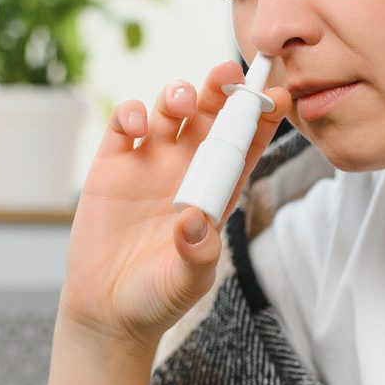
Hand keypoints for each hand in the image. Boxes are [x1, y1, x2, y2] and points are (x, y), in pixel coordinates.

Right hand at [57, 61, 293, 353]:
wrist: (107, 312)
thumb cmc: (157, 298)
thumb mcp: (187, 283)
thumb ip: (198, 255)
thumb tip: (195, 222)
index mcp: (216, 193)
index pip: (246, 147)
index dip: (262, 119)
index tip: (277, 97)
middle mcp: (187, 171)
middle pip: (210, 117)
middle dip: (221, 90)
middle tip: (229, 72)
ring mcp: (149, 164)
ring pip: (170, 111)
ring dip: (179, 95)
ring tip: (183, 102)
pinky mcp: (111, 167)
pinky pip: (124, 125)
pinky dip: (132, 114)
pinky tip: (140, 125)